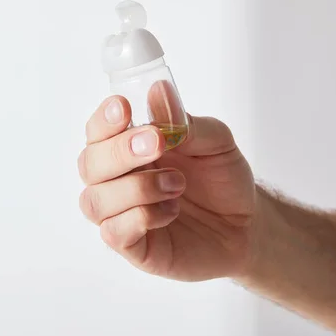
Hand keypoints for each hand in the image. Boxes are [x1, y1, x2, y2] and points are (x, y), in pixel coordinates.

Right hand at [78, 96, 255, 280]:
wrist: (246, 224)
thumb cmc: (222, 179)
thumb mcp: (214, 141)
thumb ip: (183, 121)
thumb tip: (158, 90)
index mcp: (128, 149)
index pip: (97, 132)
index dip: (103, 121)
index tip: (123, 108)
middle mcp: (117, 181)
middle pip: (89, 164)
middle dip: (120, 152)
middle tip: (157, 144)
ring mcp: (121, 214)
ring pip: (95, 200)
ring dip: (136, 187)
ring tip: (176, 184)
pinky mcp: (133, 246)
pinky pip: (114, 233)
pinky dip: (140, 218)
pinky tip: (171, 211)